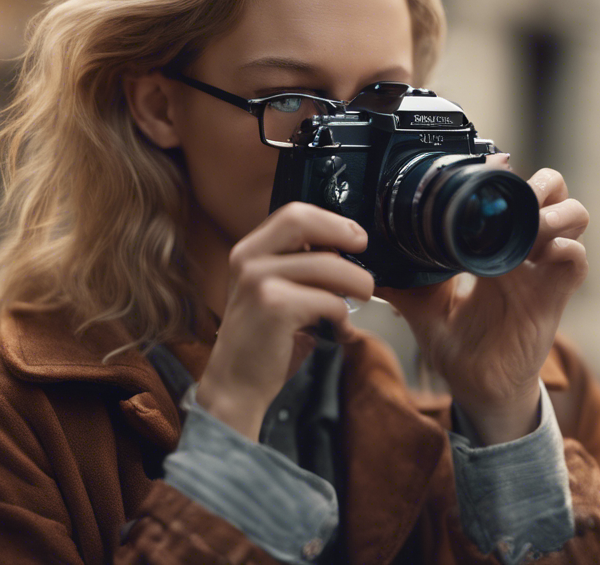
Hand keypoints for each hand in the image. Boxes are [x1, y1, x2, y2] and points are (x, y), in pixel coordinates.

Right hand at [196, 202, 373, 440]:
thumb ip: (300, 267)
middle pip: (302, 221)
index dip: (330, 220)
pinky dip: (343, 318)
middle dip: (341, 231)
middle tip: (363, 249)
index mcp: (249, 251)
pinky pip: (329, 301)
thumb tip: (346, 249)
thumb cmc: (264, 340)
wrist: (235, 386)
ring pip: (327, 265)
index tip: (355, 236)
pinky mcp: (274, 305)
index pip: (293, 214)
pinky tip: (340, 331)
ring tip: (362, 298)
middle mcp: (248, 259)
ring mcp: (258, 280)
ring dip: (356, 282)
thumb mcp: (275, 291)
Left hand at [376, 162, 589, 445]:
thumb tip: (367, 266)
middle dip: (542, 186)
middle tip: (518, 201)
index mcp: (494, 247)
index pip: (513, 194)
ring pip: (575, 216)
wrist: (478, 390)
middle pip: (554, 193)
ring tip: (531, 228)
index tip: (486, 174)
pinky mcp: (554, 296)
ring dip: (556, 213)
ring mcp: (542, 271)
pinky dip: (566, 251)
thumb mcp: (424, 309)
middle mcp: (522, 252)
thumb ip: (403, 284)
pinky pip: (576, 261)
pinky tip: (540, 257)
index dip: (506, 178)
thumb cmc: (459, 349)